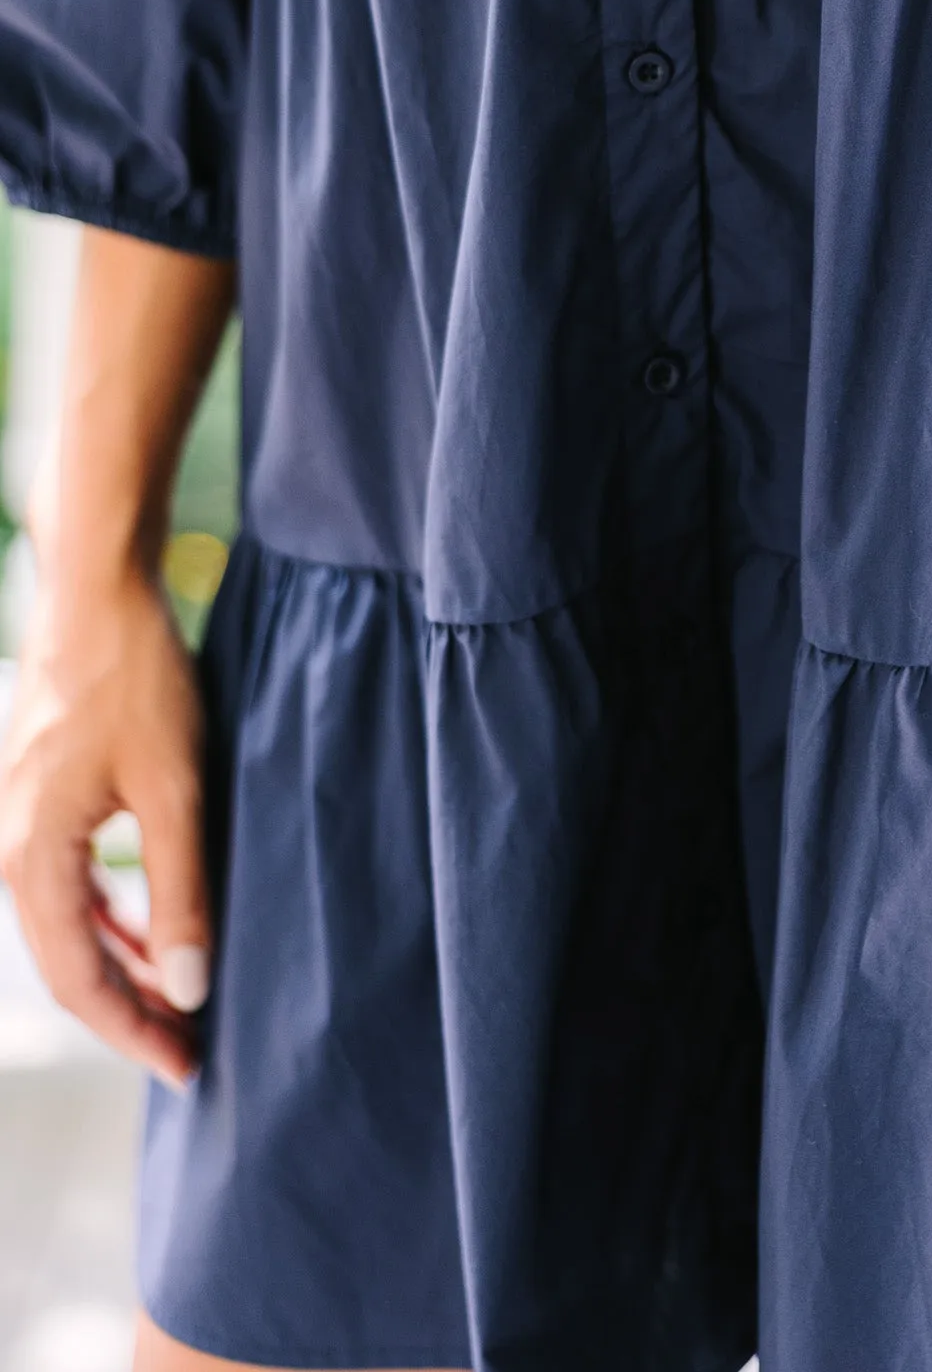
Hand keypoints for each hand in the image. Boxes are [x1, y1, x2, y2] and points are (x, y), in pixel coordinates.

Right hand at [0, 566, 211, 1086]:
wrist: (96, 592)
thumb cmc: (137, 680)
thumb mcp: (175, 787)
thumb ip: (179, 890)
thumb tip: (187, 987)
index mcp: (31, 857)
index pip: (79, 978)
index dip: (133, 1031)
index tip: (187, 1065)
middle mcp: (6, 849)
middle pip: (64, 962)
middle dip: (126, 1011)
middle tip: (188, 1048)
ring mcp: (14, 824)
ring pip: (62, 926)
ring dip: (118, 965)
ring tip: (177, 1000)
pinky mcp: (32, 800)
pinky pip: (62, 885)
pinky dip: (106, 917)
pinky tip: (148, 931)